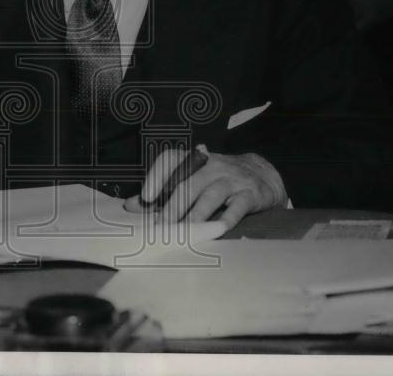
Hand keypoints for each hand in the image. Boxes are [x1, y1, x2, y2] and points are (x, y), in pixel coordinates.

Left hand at [123, 148, 286, 230]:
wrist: (261, 174)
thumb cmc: (217, 179)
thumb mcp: (191, 179)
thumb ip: (161, 192)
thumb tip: (130, 206)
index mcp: (193, 160)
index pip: (171, 160)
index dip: (157, 176)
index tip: (146, 197)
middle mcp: (210, 166)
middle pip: (188, 185)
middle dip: (172, 207)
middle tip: (160, 228)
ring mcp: (231, 179)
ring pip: (210, 196)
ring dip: (195, 216)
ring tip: (183, 233)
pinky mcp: (249, 194)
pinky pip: (237, 206)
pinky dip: (228, 218)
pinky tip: (218, 230)